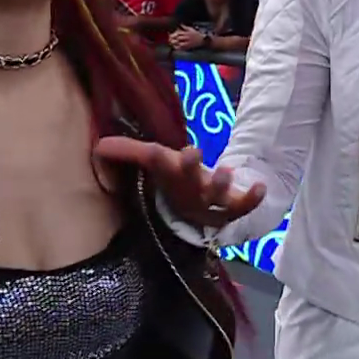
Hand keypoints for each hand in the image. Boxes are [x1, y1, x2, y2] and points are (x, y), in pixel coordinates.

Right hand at [93, 138, 265, 228]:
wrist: (201, 211)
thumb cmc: (177, 180)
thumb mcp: (156, 162)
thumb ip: (128, 152)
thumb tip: (97, 146)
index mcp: (170, 177)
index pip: (157, 163)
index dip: (152, 156)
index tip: (151, 147)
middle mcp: (190, 191)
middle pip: (188, 180)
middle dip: (189, 167)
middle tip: (192, 152)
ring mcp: (212, 202)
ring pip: (215, 196)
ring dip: (219, 184)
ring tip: (225, 170)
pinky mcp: (233, 207)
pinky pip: (243, 206)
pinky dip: (251, 199)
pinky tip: (261, 187)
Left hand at [167, 26, 203, 50]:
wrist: (202, 40)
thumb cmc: (196, 34)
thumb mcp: (191, 29)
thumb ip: (184, 27)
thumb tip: (180, 24)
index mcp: (187, 32)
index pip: (178, 33)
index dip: (173, 34)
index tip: (170, 35)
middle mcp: (187, 37)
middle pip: (178, 38)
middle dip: (173, 39)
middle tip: (169, 40)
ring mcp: (188, 42)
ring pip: (179, 43)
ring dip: (174, 43)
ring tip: (171, 43)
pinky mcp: (189, 46)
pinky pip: (182, 48)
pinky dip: (178, 47)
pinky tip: (175, 47)